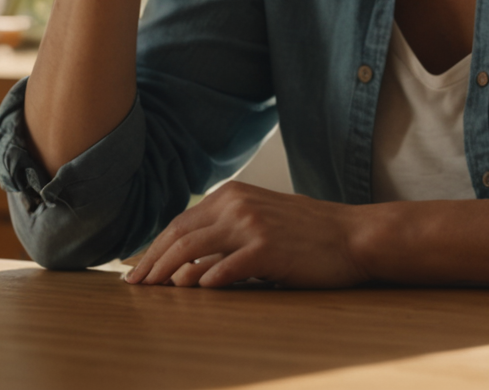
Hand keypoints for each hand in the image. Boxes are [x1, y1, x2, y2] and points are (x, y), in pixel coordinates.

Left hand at [123, 182, 372, 289]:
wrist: (354, 235)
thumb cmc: (310, 233)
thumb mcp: (262, 220)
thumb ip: (226, 233)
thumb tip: (185, 264)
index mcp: (233, 194)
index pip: (180, 222)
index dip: (154, 248)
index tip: (137, 269)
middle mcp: (238, 205)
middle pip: (178, 235)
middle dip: (151, 262)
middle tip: (134, 285)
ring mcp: (252, 225)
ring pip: (192, 251)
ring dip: (167, 274)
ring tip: (153, 292)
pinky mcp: (267, 249)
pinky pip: (226, 268)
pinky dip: (205, 282)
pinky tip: (194, 293)